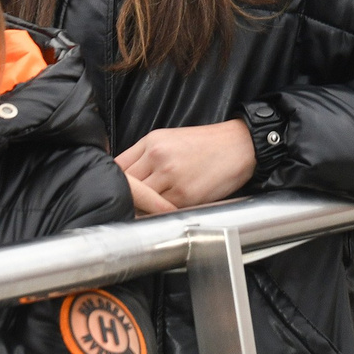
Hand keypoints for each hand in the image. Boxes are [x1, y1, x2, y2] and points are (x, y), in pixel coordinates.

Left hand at [116, 119, 255, 215]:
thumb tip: (127, 179)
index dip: (114, 181)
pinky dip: (159, 215)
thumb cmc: (207, 144)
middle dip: (126, 198)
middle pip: (125, 186)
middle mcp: (157, 157)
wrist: (240, 145)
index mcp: (152, 141)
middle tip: (128, 207)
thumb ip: (146, 156)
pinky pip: (160, 211)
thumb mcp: (171, 139)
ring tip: (146, 212)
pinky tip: (164, 213)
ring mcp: (170, 176)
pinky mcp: (184, 195)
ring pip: (140, 201)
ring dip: (141, 209)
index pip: (117, 166)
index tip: (117, 191)